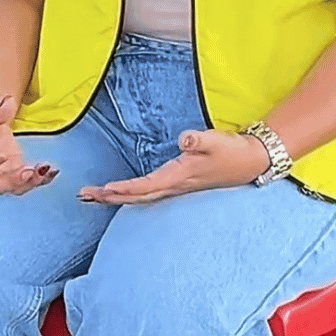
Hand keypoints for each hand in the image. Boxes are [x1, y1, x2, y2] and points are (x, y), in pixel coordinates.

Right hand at [0, 94, 57, 195]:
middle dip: (14, 181)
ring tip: (44, 171)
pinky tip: (51, 171)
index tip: (1, 157)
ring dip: (29, 182)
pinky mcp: (15, 173)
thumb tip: (8, 103)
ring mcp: (2, 174)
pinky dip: (39, 178)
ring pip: (13, 186)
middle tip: (28, 173)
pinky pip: (26, 181)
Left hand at [78, 128, 268, 204]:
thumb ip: (199, 139)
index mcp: (179, 176)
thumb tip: (184, 138)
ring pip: (141, 197)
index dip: (125, 188)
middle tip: (84, 196)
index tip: (104, 189)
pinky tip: (122, 194)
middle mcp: (175, 186)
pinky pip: (149, 193)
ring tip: (94, 197)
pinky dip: (131, 194)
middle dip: (110, 197)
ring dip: (117, 197)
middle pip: (136, 196)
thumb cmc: (232, 151)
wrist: (252, 161)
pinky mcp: (179, 184)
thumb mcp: (216, 141)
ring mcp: (177, 187)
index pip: (145, 186)